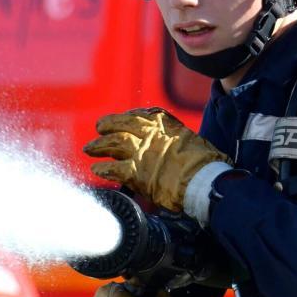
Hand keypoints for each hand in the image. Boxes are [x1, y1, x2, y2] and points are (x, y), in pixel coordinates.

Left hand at [85, 107, 230, 212]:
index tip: (120, 119)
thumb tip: (175, 147)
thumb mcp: (193, 141)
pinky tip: (96, 169)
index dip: (128, 117)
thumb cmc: (206, 164)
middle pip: (123, 125)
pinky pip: (113, 168)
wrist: (205, 181)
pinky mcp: (136, 172)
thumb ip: (178, 140)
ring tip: (90, 148)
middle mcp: (151, 134)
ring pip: (113, 143)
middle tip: (99, 128)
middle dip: (108, 125)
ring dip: (100, 145)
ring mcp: (142, 152)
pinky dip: (103, 168)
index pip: (142, 115)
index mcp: (166, 125)